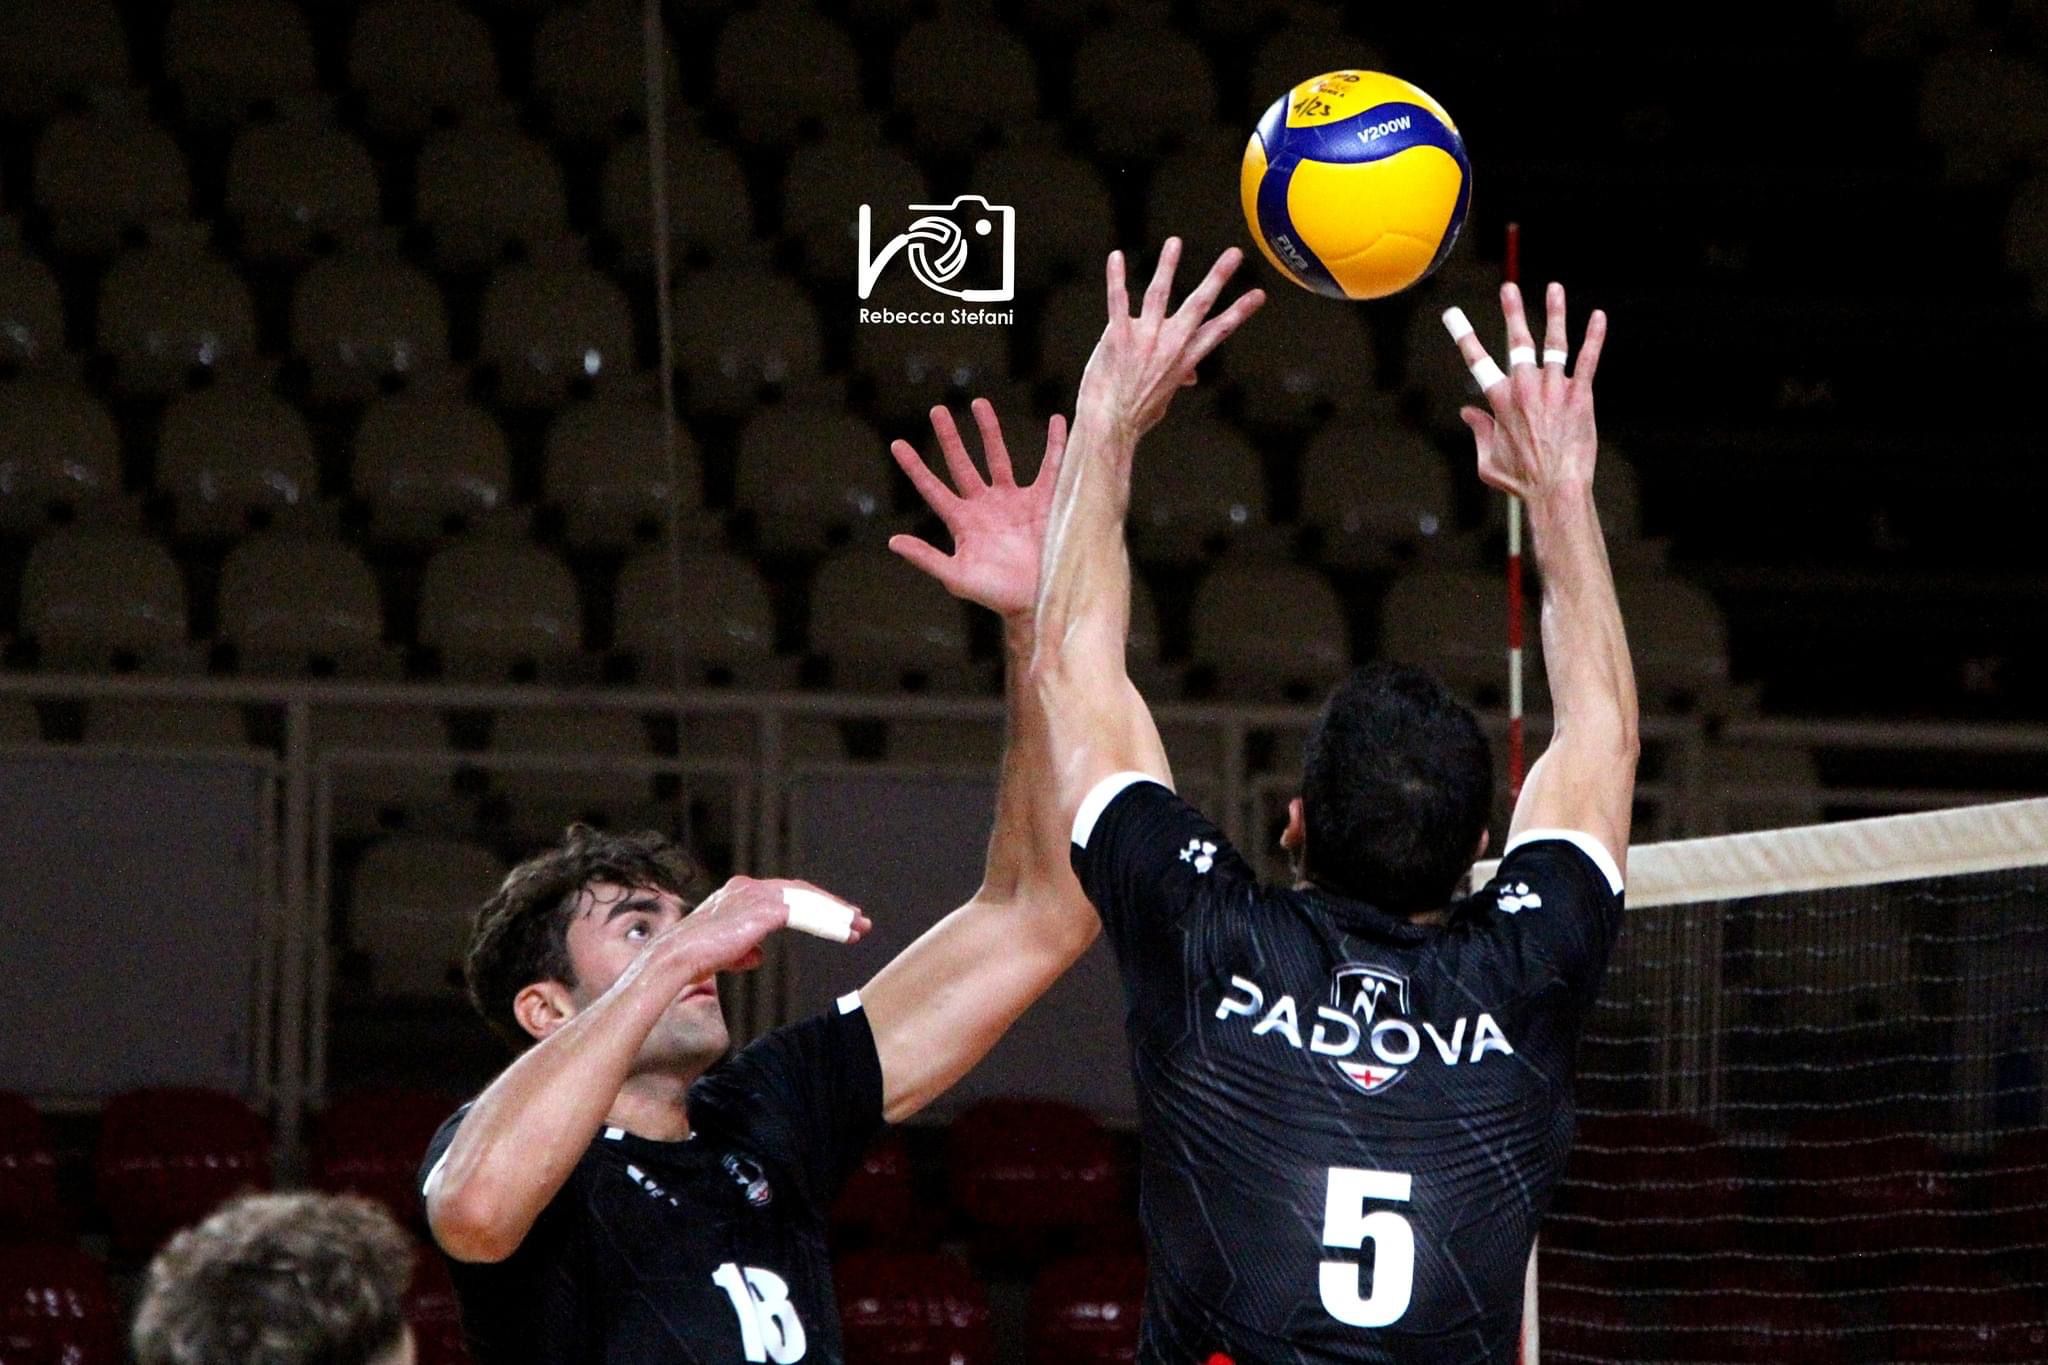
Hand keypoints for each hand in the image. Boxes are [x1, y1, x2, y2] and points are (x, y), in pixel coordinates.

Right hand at [639, 877, 872, 986]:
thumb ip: (743, 949)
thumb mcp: (723, 951)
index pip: (785, 894)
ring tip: (860, 927)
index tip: (835, 919)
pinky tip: (845, 933)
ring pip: (810, 902)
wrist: (677, 959)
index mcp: (739, 892)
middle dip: (832, 908)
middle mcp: (750, 887)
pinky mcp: (766, 910)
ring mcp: (758, 896)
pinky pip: (807, 915)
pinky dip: (829, 923)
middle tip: (858, 920)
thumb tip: (758, 955)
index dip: (812, 906)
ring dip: (837, 915)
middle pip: (803, 892)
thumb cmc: (693, 959)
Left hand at [888, 398, 1066, 618]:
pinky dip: (1056, 444)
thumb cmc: (996, 594)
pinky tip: (1059, 420)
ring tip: (979, 403)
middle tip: (937, 410)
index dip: (915, 467)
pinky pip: (1050, 467)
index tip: (897, 443)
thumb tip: (893, 542)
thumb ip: (927, 558)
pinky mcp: (1043, 502)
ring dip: (989, 431)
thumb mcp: (957, 577)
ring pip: (998, 458)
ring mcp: (1014, 501)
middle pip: (962, 464)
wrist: (1039, 600)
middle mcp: (985, 506)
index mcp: (963, 521)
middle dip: (949, 438)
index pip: (933, 488)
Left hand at [1075, 238, 1264, 442]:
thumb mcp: (1165, 397)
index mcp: (1185, 359)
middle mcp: (1170, 346)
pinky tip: (1117, 257)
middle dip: (1218, 278)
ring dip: (1168, 266)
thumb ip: (1179, 377)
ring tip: (1175, 242)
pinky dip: (1117, 278)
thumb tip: (1191, 377)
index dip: (1239, 311)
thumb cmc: (1135, 414)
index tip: (1259, 294)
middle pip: (1198, 305)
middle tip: (1235, 254)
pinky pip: (1118, 301)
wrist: (1110, 426)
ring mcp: (1145, 340)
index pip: (1218, 330)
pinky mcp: (1118, 337)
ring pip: (1159, 295)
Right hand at [1442, 281, 1607, 500]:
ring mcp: (1555, 389)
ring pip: (1554, 342)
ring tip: (1554, 288)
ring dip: (1554, 313)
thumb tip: (1466, 413)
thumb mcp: (1487, 462)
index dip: (1464, 336)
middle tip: (1508, 288)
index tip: (1453, 315)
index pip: (1478, 361)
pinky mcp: (1580, 395)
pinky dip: (1594, 337)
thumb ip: (1477, 433)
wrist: (1557, 489)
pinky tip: (1598, 316)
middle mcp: (1526, 389)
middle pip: (1517, 342)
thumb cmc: (1521, 481)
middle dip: (1512, 312)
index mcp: (1500, 402)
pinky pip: (1588, 359)